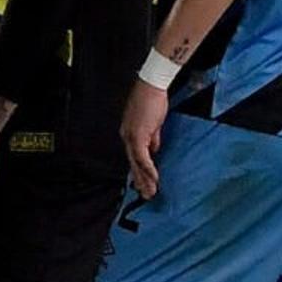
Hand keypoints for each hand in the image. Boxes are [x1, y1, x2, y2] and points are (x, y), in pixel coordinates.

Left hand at [120, 77, 170, 199]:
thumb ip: (153, 137)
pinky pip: (142, 157)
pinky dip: (148, 169)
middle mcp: (127, 136)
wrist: (151, 85)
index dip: (138, 171)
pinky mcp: (138, 135)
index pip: (133, 156)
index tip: (143, 183)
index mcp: (129, 133)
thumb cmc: (152, 99)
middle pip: (132, 163)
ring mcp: (131, 136)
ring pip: (136, 163)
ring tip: (150, 193)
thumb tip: (155, 149)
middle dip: (139, 180)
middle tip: (146, 195)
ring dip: (144, 179)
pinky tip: (154, 179)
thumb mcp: (153, 122)